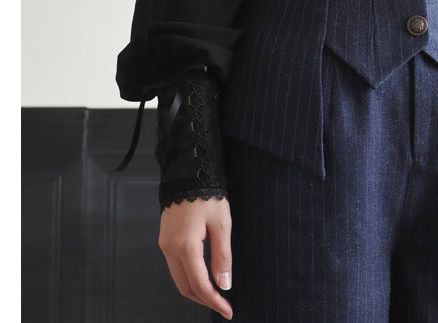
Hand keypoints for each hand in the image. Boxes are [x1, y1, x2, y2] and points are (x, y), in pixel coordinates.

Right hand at [158, 197, 233, 319]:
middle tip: (223, 305)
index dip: (215, 301)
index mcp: (186, 246)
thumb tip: (224, 283)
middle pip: (185, 287)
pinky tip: (202, 277)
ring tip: (215, 294)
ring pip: (178, 279)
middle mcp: (170, 249)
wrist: (187, 174)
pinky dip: (189, 277)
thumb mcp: (222, 224)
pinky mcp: (165, 240)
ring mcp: (165, 245)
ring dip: (196, 290)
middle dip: (205, 300)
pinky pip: (175, 267)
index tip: (228, 310)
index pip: (200, 284)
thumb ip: (222, 256)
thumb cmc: (206, 195)